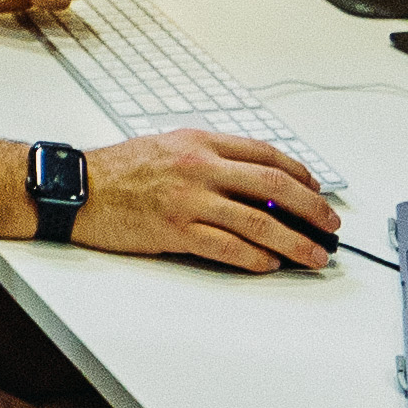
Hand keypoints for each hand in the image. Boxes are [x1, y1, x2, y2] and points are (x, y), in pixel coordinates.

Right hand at [71, 128, 344, 271]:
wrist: (77, 189)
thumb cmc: (117, 170)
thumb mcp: (167, 146)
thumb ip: (208, 158)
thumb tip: (253, 182)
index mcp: (199, 142)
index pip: (264, 154)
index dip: (299, 173)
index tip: (315, 189)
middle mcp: (198, 167)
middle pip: (272, 185)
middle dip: (311, 207)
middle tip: (330, 223)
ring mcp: (188, 201)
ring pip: (257, 221)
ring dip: (294, 240)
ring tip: (314, 254)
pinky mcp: (176, 232)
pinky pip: (228, 247)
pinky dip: (255, 258)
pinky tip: (270, 264)